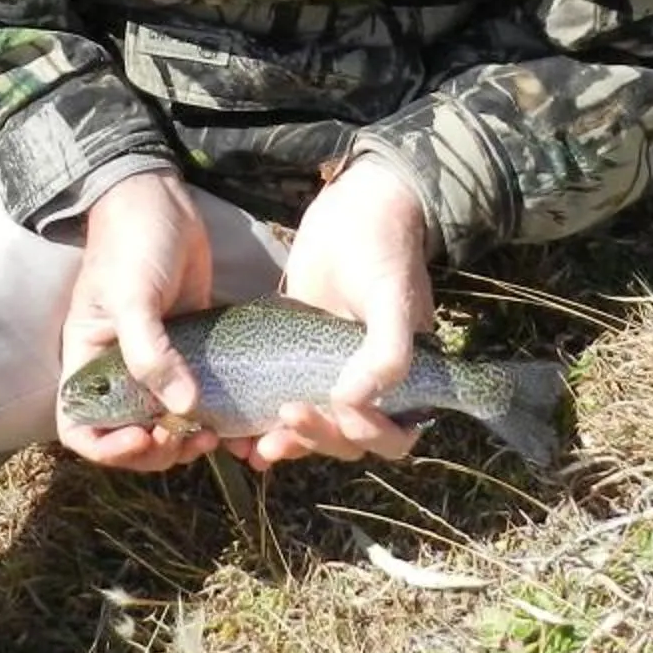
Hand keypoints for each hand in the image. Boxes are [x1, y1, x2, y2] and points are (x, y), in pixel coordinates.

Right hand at [57, 169, 218, 471]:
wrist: (160, 199)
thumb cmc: (132, 243)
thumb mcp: (133, 297)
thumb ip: (150, 352)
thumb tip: (182, 407)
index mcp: (89, 361)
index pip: (81, 425)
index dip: (108, 446)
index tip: (146, 437)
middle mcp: (118, 370)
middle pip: (129, 435)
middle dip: (159, 450)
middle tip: (193, 439)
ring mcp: (155, 362)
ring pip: (166, 423)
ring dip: (189, 441)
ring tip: (217, 435)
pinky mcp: (190, 351)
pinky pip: (198, 395)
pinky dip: (215, 416)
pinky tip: (240, 424)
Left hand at [230, 156, 432, 468]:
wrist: (356, 207)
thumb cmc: (384, 250)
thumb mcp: (393, 299)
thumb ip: (388, 353)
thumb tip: (353, 404)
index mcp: (408, 380)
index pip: (390, 436)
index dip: (365, 434)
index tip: (337, 408)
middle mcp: (372, 385)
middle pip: (348, 439)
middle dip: (318, 437)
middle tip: (286, 418)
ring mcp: (333, 374)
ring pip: (316, 427)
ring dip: (290, 440)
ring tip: (256, 445)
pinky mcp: (298, 359)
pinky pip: (286, 401)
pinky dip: (267, 423)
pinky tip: (243, 436)